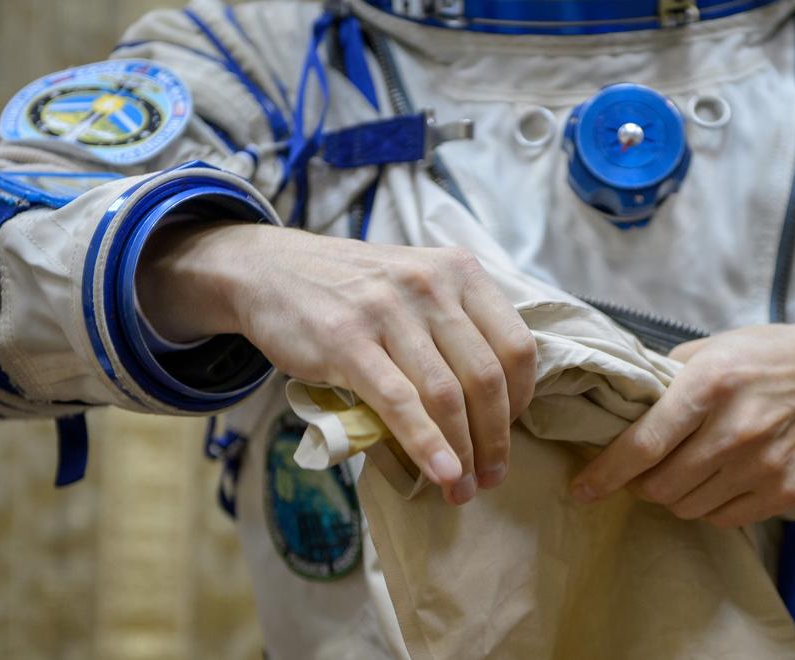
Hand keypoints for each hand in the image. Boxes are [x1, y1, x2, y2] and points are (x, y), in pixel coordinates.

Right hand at [138, 222, 537, 505]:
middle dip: (495, 439)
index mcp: (460, 271)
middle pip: (486, 377)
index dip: (522, 399)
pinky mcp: (347, 341)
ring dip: (462, 453)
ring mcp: (388, 311)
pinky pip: (399, 402)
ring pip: (447, 395)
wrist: (272, 270)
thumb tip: (495, 408)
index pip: (516, 345)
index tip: (510, 430)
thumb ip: (458, 327)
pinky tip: (440, 474)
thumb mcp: (418, 285)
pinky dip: (426, 445)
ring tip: (462, 489)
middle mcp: (430, 285)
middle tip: (492, 477)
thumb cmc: (356, 290)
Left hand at [570, 323, 794, 526]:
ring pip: (689, 507)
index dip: (606, 473)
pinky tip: (715, 481)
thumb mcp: (710, 349)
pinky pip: (724, 518)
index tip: (582, 489)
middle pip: (661, 486)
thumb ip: (665, 380)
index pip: (644, 445)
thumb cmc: (766, 357)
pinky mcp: (786, 490)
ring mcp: (764, 465)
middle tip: (641, 471)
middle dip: (638, 484)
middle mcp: (736, 430)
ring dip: (673, 496)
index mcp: (710, 386)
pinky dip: (708, 505)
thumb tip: (620, 409)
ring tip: (682, 471)